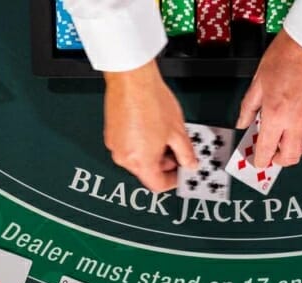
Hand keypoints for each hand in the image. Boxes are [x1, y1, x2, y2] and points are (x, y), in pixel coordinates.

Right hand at [103, 61, 196, 191]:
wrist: (132, 78)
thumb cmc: (151, 101)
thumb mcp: (177, 132)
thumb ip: (186, 153)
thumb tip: (190, 163)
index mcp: (140, 162)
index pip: (158, 185)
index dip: (173, 181)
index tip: (182, 172)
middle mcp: (123, 157)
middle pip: (147, 171)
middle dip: (165, 164)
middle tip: (178, 151)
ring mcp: (115, 145)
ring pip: (138, 158)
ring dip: (154, 153)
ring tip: (166, 135)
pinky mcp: (111, 133)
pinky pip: (129, 146)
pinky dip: (141, 143)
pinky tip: (152, 128)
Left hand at [237, 29, 301, 167]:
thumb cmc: (287, 56)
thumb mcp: (258, 81)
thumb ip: (249, 107)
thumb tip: (242, 123)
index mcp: (275, 115)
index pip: (266, 150)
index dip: (260, 160)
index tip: (257, 161)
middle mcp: (295, 122)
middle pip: (289, 158)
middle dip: (278, 161)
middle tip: (271, 154)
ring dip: (295, 153)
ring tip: (287, 144)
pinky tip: (300, 130)